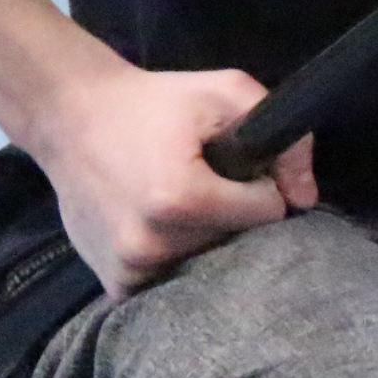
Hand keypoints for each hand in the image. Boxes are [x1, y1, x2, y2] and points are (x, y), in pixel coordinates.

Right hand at [27, 59, 320, 293]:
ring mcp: (130, 269)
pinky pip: (171, 284)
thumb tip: (306, 199)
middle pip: (236, 243)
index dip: (261, 186)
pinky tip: (160, 227)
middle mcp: (152, 243)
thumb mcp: (225, 93)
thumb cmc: (153, 102)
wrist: (71, 116)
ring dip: (206, 239)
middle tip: (204, 182)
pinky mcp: (115, 284)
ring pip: (207, 266)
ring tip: (178, 201)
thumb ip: (282, 138)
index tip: (235, 167)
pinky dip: (176, 261)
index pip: (266, 213)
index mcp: (181, 198)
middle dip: (234, 216)